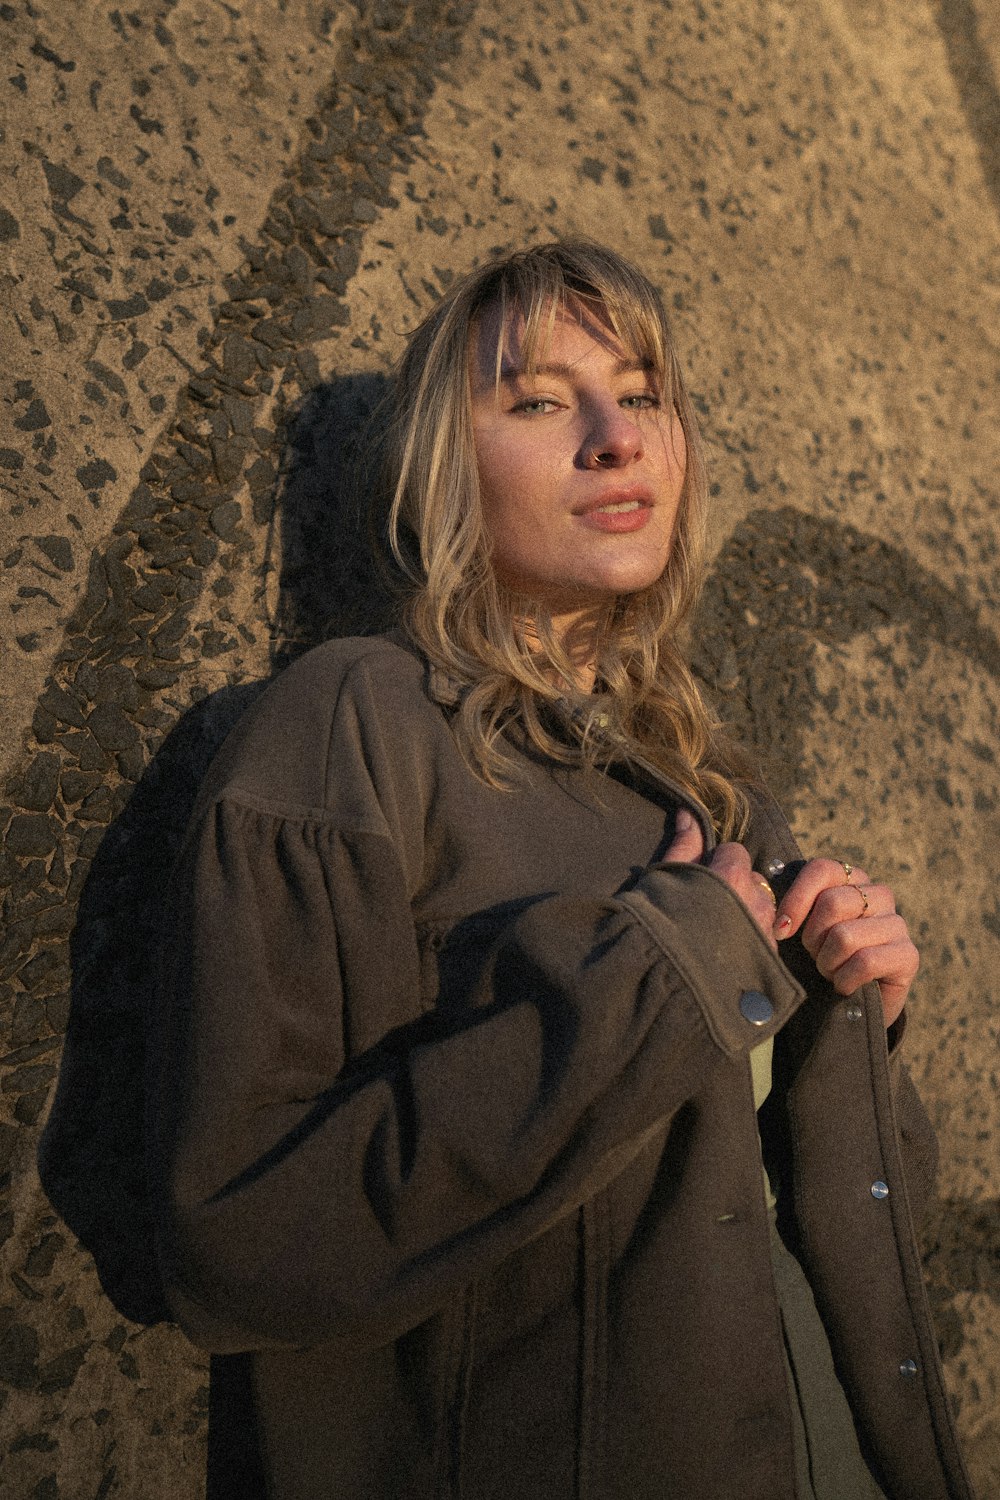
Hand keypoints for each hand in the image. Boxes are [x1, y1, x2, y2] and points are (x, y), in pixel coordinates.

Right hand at [662, 810, 778, 950]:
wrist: (667, 982)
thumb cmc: (658, 925)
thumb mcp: (664, 879)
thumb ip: (683, 845)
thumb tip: (688, 812)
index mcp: (732, 874)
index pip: (735, 852)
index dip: (716, 865)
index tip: (698, 883)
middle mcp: (757, 900)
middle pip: (754, 881)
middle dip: (736, 890)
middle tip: (708, 911)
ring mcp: (766, 931)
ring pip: (763, 910)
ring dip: (747, 916)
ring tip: (718, 935)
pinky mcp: (768, 960)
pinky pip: (766, 940)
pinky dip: (752, 943)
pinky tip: (728, 956)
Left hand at [773, 859, 918, 1027]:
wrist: (847, 1008)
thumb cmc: (816, 960)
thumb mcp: (797, 928)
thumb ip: (781, 902)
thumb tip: (746, 874)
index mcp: (850, 879)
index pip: (822, 869)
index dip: (796, 899)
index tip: (780, 931)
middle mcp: (878, 894)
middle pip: (833, 903)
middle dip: (813, 938)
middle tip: (814, 956)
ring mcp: (897, 923)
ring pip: (845, 936)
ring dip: (828, 963)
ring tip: (829, 972)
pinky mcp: (908, 955)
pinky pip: (865, 962)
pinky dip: (845, 980)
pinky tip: (844, 986)